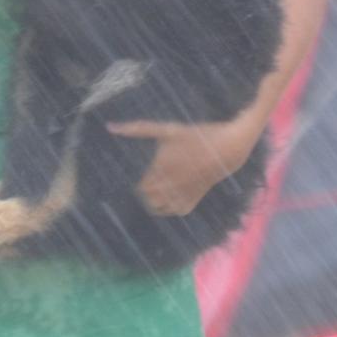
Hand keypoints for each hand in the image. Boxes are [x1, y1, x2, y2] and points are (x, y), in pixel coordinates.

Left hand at [105, 115, 257, 216]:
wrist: (227, 149)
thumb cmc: (196, 136)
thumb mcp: (168, 129)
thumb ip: (138, 128)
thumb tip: (109, 126)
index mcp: (161, 168)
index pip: (140, 187)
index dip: (139, 181)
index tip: (143, 174)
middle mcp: (170, 184)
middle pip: (146, 198)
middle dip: (145, 190)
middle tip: (150, 180)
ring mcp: (183, 194)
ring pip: (158, 208)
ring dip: (154, 200)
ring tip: (158, 187)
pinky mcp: (193, 200)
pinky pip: (174, 210)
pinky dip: (169, 205)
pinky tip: (171, 192)